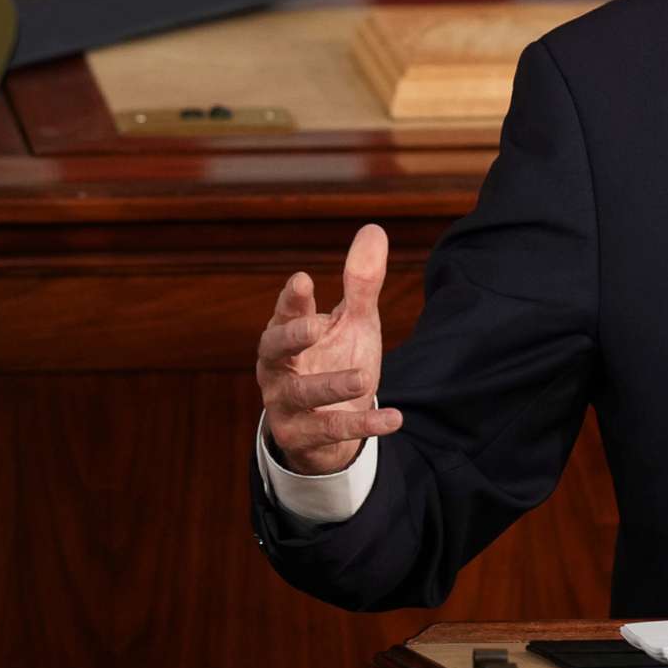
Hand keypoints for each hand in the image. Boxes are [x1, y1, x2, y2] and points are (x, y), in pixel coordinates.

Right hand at [256, 223, 403, 474]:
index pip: (284, 313)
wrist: (325, 427)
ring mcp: (284, 404)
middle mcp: (277, 368)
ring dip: (331, 384)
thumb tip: (374, 229)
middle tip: (317, 324)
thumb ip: (360, 283)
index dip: (292, 299)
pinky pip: (331, 430)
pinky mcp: (301, 437)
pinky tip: (394, 418)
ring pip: (301, 394)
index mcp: (286, 334)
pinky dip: (363, 424)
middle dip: (293, 336)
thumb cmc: (334, 360)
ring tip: (363, 376)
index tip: (304, 281)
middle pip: (273, 350)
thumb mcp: (352, 322)